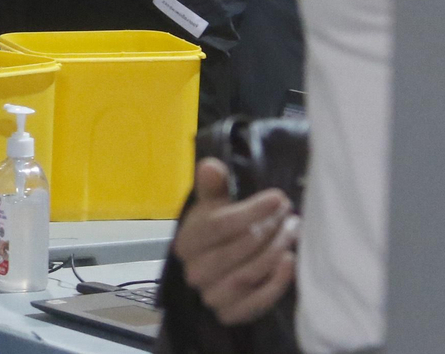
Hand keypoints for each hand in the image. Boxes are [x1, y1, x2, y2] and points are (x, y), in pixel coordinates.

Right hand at [172, 158, 298, 325]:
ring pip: (249, 273)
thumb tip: (210, 166)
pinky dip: (277, 282)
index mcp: (186, 242)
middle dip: (269, 229)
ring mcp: (212, 296)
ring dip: (276, 251)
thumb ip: (212, 187)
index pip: (218, 225)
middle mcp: (194, 271)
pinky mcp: (231, 314)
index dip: (250, 211)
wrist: (216, 274)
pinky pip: (258, 301)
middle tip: (290, 214)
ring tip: (294, 231)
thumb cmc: (216, 234)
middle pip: (238, 249)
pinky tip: (290, 261)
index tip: (278, 197)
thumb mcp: (212, 208)